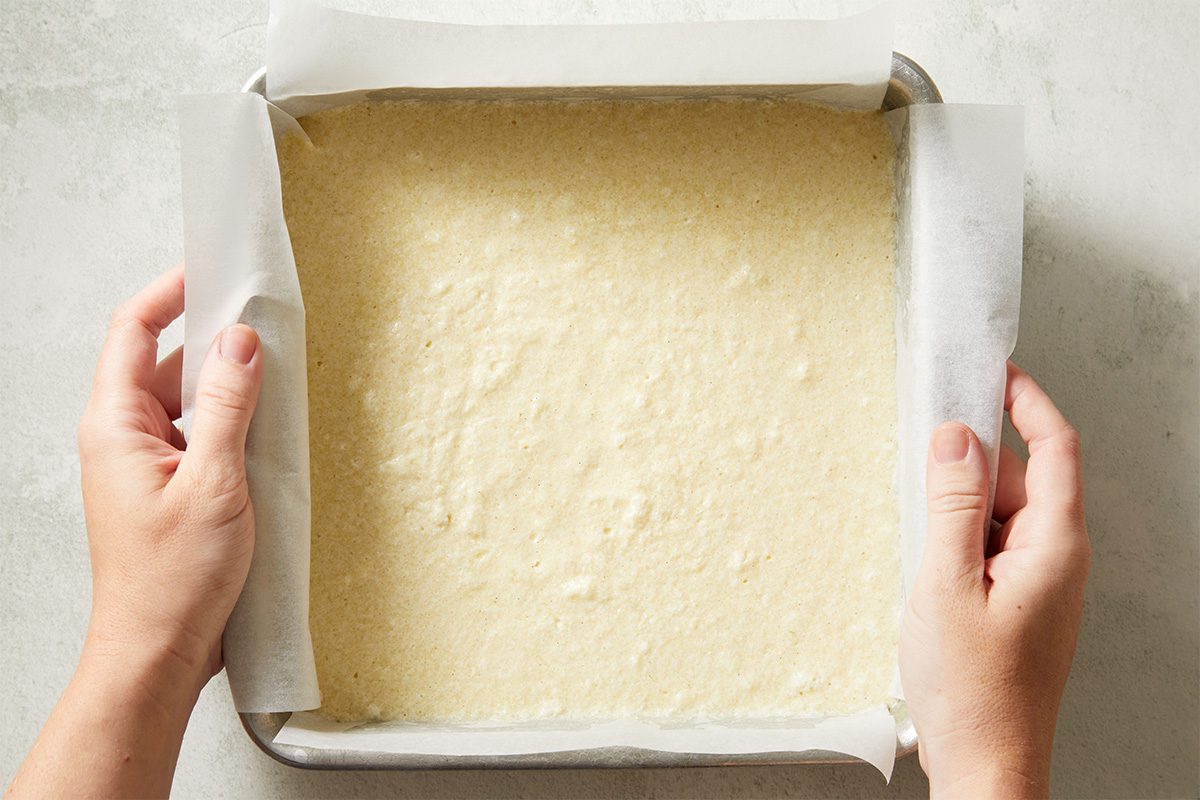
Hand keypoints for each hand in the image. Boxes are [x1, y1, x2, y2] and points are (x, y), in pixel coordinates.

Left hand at [7, 266, 262, 798]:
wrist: (159, 653)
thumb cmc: (174, 581)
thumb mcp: (213, 482)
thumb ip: (225, 405)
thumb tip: (239, 339)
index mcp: (116, 425)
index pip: (134, 332)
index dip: (169, 292)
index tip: (210, 268)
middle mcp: (125, 437)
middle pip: (165, 361)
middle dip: (213, 338)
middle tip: (264, 322)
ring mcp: (148, 464)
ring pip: (187, 400)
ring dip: (228, 386)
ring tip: (275, 378)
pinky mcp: (173, 488)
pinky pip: (200, 435)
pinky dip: (232, 423)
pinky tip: (268, 431)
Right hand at [899, 362, 1089, 798]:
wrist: (985, 763)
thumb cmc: (973, 690)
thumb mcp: (947, 583)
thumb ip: (953, 504)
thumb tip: (956, 436)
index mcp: (1055, 546)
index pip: (1055, 448)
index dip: (1026, 401)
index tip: (994, 371)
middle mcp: (1055, 559)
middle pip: (1021, 478)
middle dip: (974, 457)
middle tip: (923, 442)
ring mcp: (1037, 583)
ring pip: (1000, 515)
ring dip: (960, 503)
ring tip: (918, 520)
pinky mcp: (1015, 602)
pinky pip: (990, 547)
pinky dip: (959, 536)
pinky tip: (926, 555)